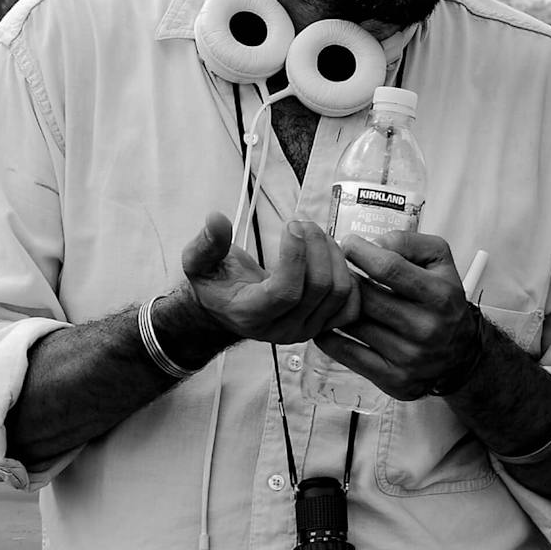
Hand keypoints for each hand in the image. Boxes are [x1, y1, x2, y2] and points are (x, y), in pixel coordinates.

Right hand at [180, 213, 359, 345]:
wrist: (228, 309)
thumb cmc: (216, 284)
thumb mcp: (198, 263)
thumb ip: (206, 243)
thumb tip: (216, 219)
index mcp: (252, 315)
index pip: (286, 291)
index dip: (295, 255)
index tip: (291, 226)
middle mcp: (283, 329)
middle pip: (319, 288)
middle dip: (317, 247)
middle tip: (304, 224)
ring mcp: (307, 330)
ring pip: (340, 293)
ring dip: (334, 255)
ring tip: (316, 234)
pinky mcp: (324, 325)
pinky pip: (352, 305)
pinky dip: (350, 276)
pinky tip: (332, 254)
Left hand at [323, 231, 482, 400]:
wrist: (461, 354)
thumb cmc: (442, 300)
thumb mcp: (439, 260)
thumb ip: (407, 242)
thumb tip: (371, 245)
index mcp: (440, 294)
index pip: (388, 267)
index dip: (361, 252)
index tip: (348, 244)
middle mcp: (427, 328)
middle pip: (366, 297)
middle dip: (346, 279)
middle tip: (338, 271)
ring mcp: (410, 357)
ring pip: (354, 324)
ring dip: (338, 307)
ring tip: (336, 296)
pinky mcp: (394, 379)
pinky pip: (348, 354)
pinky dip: (330, 337)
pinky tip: (329, 322)